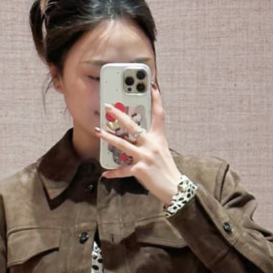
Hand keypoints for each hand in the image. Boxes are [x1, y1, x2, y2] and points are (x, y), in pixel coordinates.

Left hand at [96, 82, 181, 206]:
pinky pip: (123, 170)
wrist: (173, 187)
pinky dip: (114, 172)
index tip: (153, 86)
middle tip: (108, 107)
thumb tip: (136, 135)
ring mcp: (145, 156)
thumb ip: (150, 141)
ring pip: (123, 144)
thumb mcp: (161, 150)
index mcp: (158, 137)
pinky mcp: (140, 170)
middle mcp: (151, 144)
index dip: (157, 99)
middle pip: (133, 126)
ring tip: (99, 132)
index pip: (159, 114)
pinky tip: (105, 173)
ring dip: (109, 138)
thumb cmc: (166, 169)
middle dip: (119, 115)